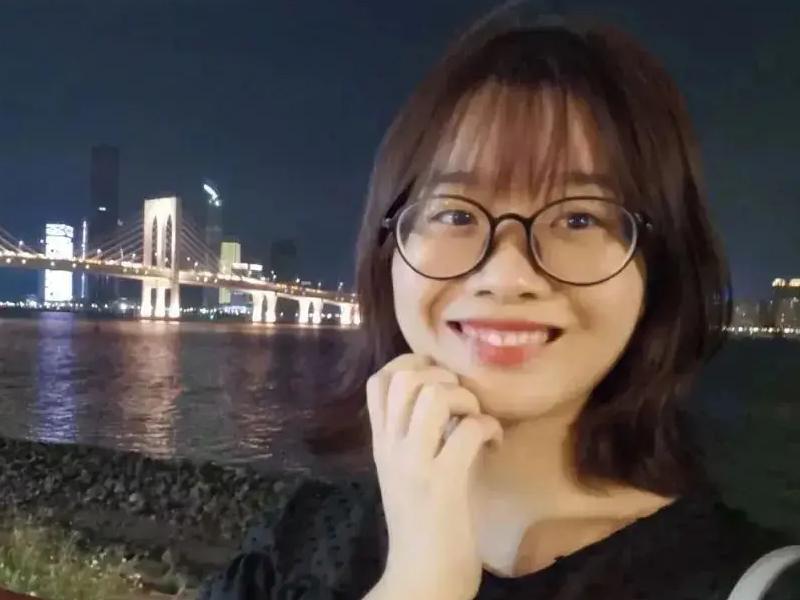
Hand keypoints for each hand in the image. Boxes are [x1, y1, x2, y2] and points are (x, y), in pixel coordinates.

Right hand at [368, 354, 502, 599]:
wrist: (421, 578)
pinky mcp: (444, 483)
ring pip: (434, 396)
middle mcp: (392, 447)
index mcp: (381, 444)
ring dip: (466, 400)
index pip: (378, 381)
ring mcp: (415, 464)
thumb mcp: (403, 473)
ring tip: (475, 420)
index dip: (411, 364)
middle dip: (442, 377)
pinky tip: (494, 442)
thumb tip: (443, 399)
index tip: (438, 379)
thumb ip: (411, 437)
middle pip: (405, 378)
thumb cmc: (420, 525)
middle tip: (461, 403)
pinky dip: (489, 427)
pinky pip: (469, 429)